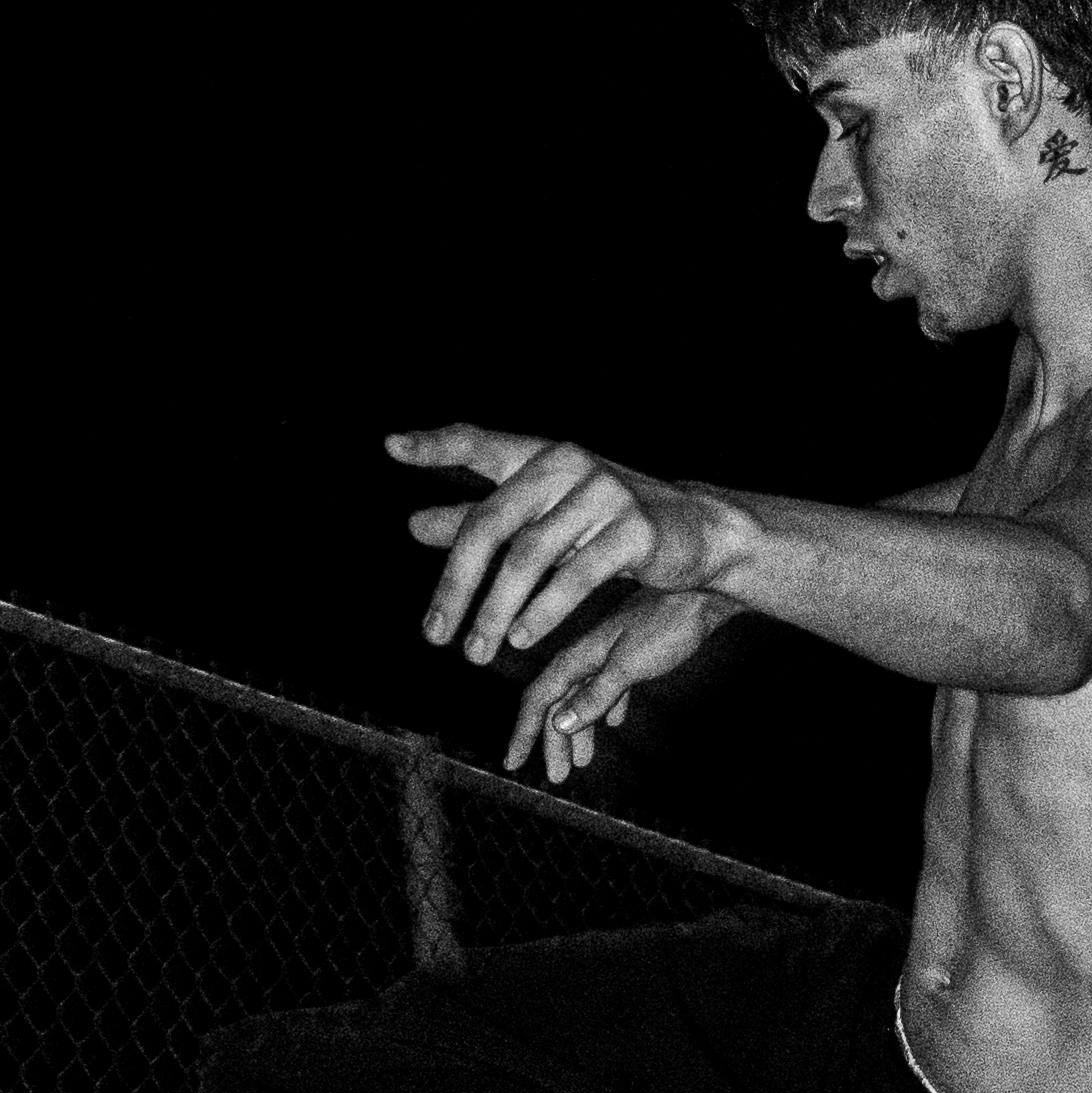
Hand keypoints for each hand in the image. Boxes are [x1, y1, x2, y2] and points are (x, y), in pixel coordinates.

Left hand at [388, 423, 740, 686]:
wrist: (699, 530)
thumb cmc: (607, 524)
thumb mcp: (545, 518)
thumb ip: (483, 520)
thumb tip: (414, 525)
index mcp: (542, 456)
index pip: (481, 441)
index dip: (438, 445)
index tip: (393, 448)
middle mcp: (569, 464)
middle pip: (492, 522)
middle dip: (457, 583)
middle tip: (434, 634)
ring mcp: (605, 494)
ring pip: (530, 557)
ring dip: (497, 611)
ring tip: (477, 651)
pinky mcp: (635, 530)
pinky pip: (577, 576)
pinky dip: (544, 611)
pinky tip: (524, 640)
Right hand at [497, 578, 730, 781]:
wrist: (704, 590)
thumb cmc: (668, 624)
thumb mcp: (630, 664)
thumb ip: (595, 694)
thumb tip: (558, 723)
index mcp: (579, 657)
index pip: (540, 700)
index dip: (524, 733)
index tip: (513, 763)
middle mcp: (588, 656)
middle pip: (559, 705)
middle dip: (553, 742)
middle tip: (555, 778)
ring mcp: (610, 655)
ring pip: (583, 698)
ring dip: (579, 731)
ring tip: (581, 761)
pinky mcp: (634, 655)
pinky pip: (610, 689)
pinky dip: (607, 710)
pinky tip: (615, 723)